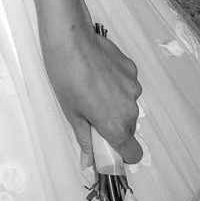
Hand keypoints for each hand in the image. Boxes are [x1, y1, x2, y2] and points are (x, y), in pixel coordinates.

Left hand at [41, 25, 142, 167]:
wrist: (70, 37)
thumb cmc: (66, 76)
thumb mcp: (71, 113)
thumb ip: (85, 139)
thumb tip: (89, 162)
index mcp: (116, 125)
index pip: (133, 154)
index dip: (120, 154)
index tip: (106, 146)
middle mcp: (131, 108)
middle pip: (129, 129)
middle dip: (114, 126)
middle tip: (91, 113)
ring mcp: (133, 86)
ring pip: (128, 105)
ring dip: (115, 104)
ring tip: (93, 88)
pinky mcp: (132, 68)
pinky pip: (127, 85)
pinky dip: (117, 84)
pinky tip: (100, 72)